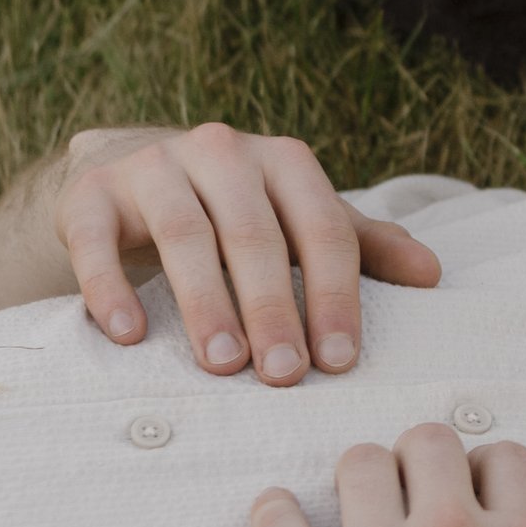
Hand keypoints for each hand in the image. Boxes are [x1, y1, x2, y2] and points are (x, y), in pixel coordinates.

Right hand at [54, 121, 441, 378]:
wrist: (128, 175)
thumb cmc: (235, 210)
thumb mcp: (298, 219)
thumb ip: (361, 245)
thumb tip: (433, 274)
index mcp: (284, 161)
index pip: (322, 229)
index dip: (335, 294)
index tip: (339, 360)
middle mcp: (222, 152)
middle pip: (254, 234)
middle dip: (273, 307)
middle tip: (284, 374)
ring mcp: (153, 167)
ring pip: (183, 234)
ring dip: (204, 301)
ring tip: (222, 363)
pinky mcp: (92, 194)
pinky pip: (98, 239)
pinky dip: (110, 285)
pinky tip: (127, 334)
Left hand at [255, 429, 525, 526]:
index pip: (504, 456)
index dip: (487, 476)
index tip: (468, 505)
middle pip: (427, 441)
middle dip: (421, 465)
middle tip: (407, 508)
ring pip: (356, 462)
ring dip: (358, 483)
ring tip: (351, 522)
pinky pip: (276, 516)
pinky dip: (277, 515)